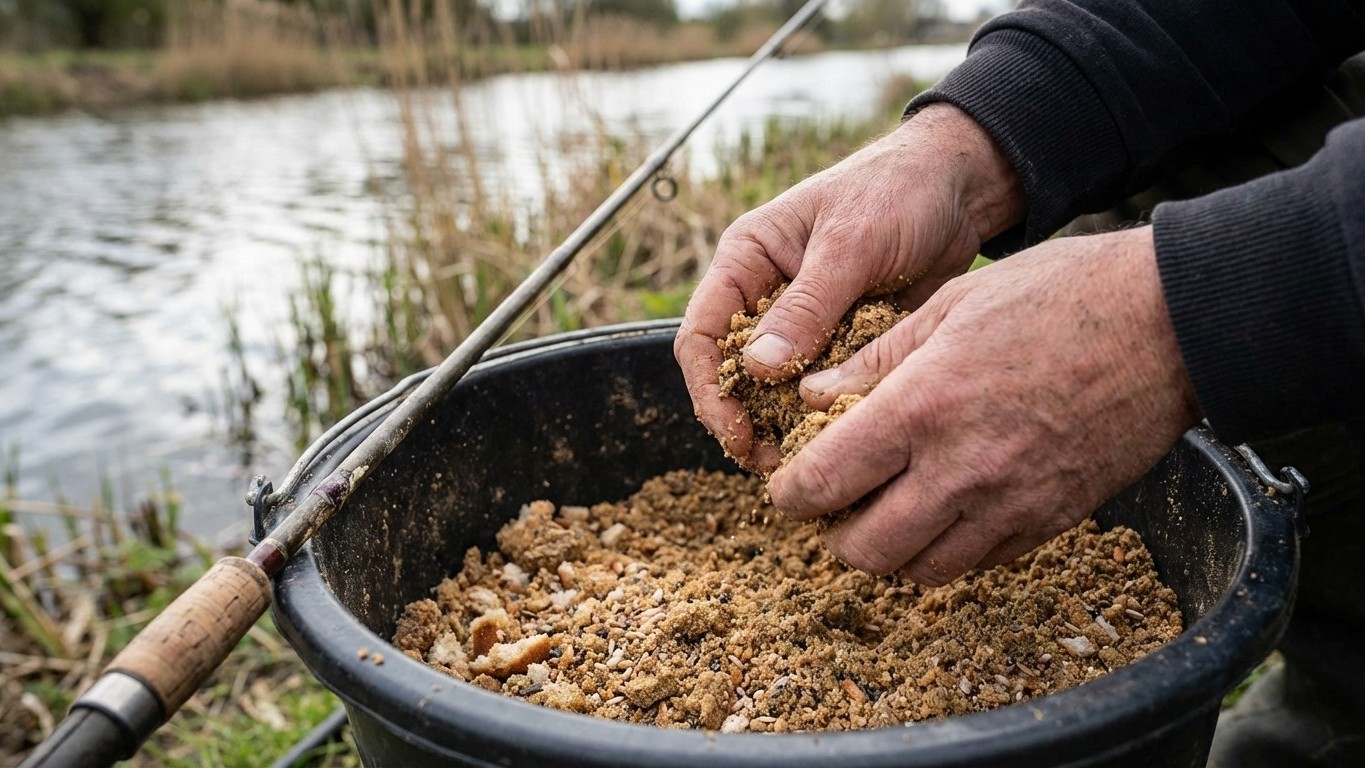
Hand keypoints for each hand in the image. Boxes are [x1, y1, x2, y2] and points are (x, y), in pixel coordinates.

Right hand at [675, 104, 1023, 471]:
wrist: (961, 187)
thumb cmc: (896, 191)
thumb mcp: (851, 243)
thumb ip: (807, 305)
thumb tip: (757, 368)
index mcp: (746, 260)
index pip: (701, 334)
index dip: (710, 390)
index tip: (736, 434)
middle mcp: (766, 296)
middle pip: (733, 373)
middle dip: (747, 422)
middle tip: (777, 465)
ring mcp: (805, 324)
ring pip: (778, 390)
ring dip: (788, 426)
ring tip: (811, 461)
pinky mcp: (843, 343)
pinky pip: (825, 388)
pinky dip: (830, 415)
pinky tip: (847, 441)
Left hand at [768, 227, 1201, 583]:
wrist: (1170, 324)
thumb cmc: (1057, 296)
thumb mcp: (951, 305)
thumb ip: (873, 361)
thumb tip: (812, 395)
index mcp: (921, 408)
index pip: (823, 484)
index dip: (791, 495)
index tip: (789, 487)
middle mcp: (960, 470)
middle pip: (864, 551)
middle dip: (834, 534)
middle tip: (835, 504)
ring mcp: (1010, 504)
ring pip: (920, 571)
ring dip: (891, 550)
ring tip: (889, 508)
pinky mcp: (1052, 521)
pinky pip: (979, 563)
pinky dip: (948, 549)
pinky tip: (947, 507)